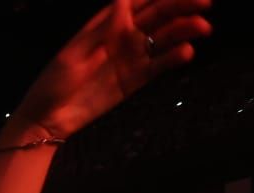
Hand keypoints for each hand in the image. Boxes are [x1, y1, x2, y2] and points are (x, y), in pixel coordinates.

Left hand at [11, 0, 208, 141]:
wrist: (48, 120)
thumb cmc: (53, 82)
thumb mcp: (73, 55)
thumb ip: (102, 32)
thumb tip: (123, 2)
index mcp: (105, 24)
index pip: (137, 1)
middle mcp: (122, 36)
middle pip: (157, 15)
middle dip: (181, 6)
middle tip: (205, 3)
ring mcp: (130, 57)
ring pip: (163, 38)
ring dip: (184, 30)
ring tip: (202, 28)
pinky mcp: (134, 79)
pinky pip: (158, 65)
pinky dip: (174, 57)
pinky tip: (187, 52)